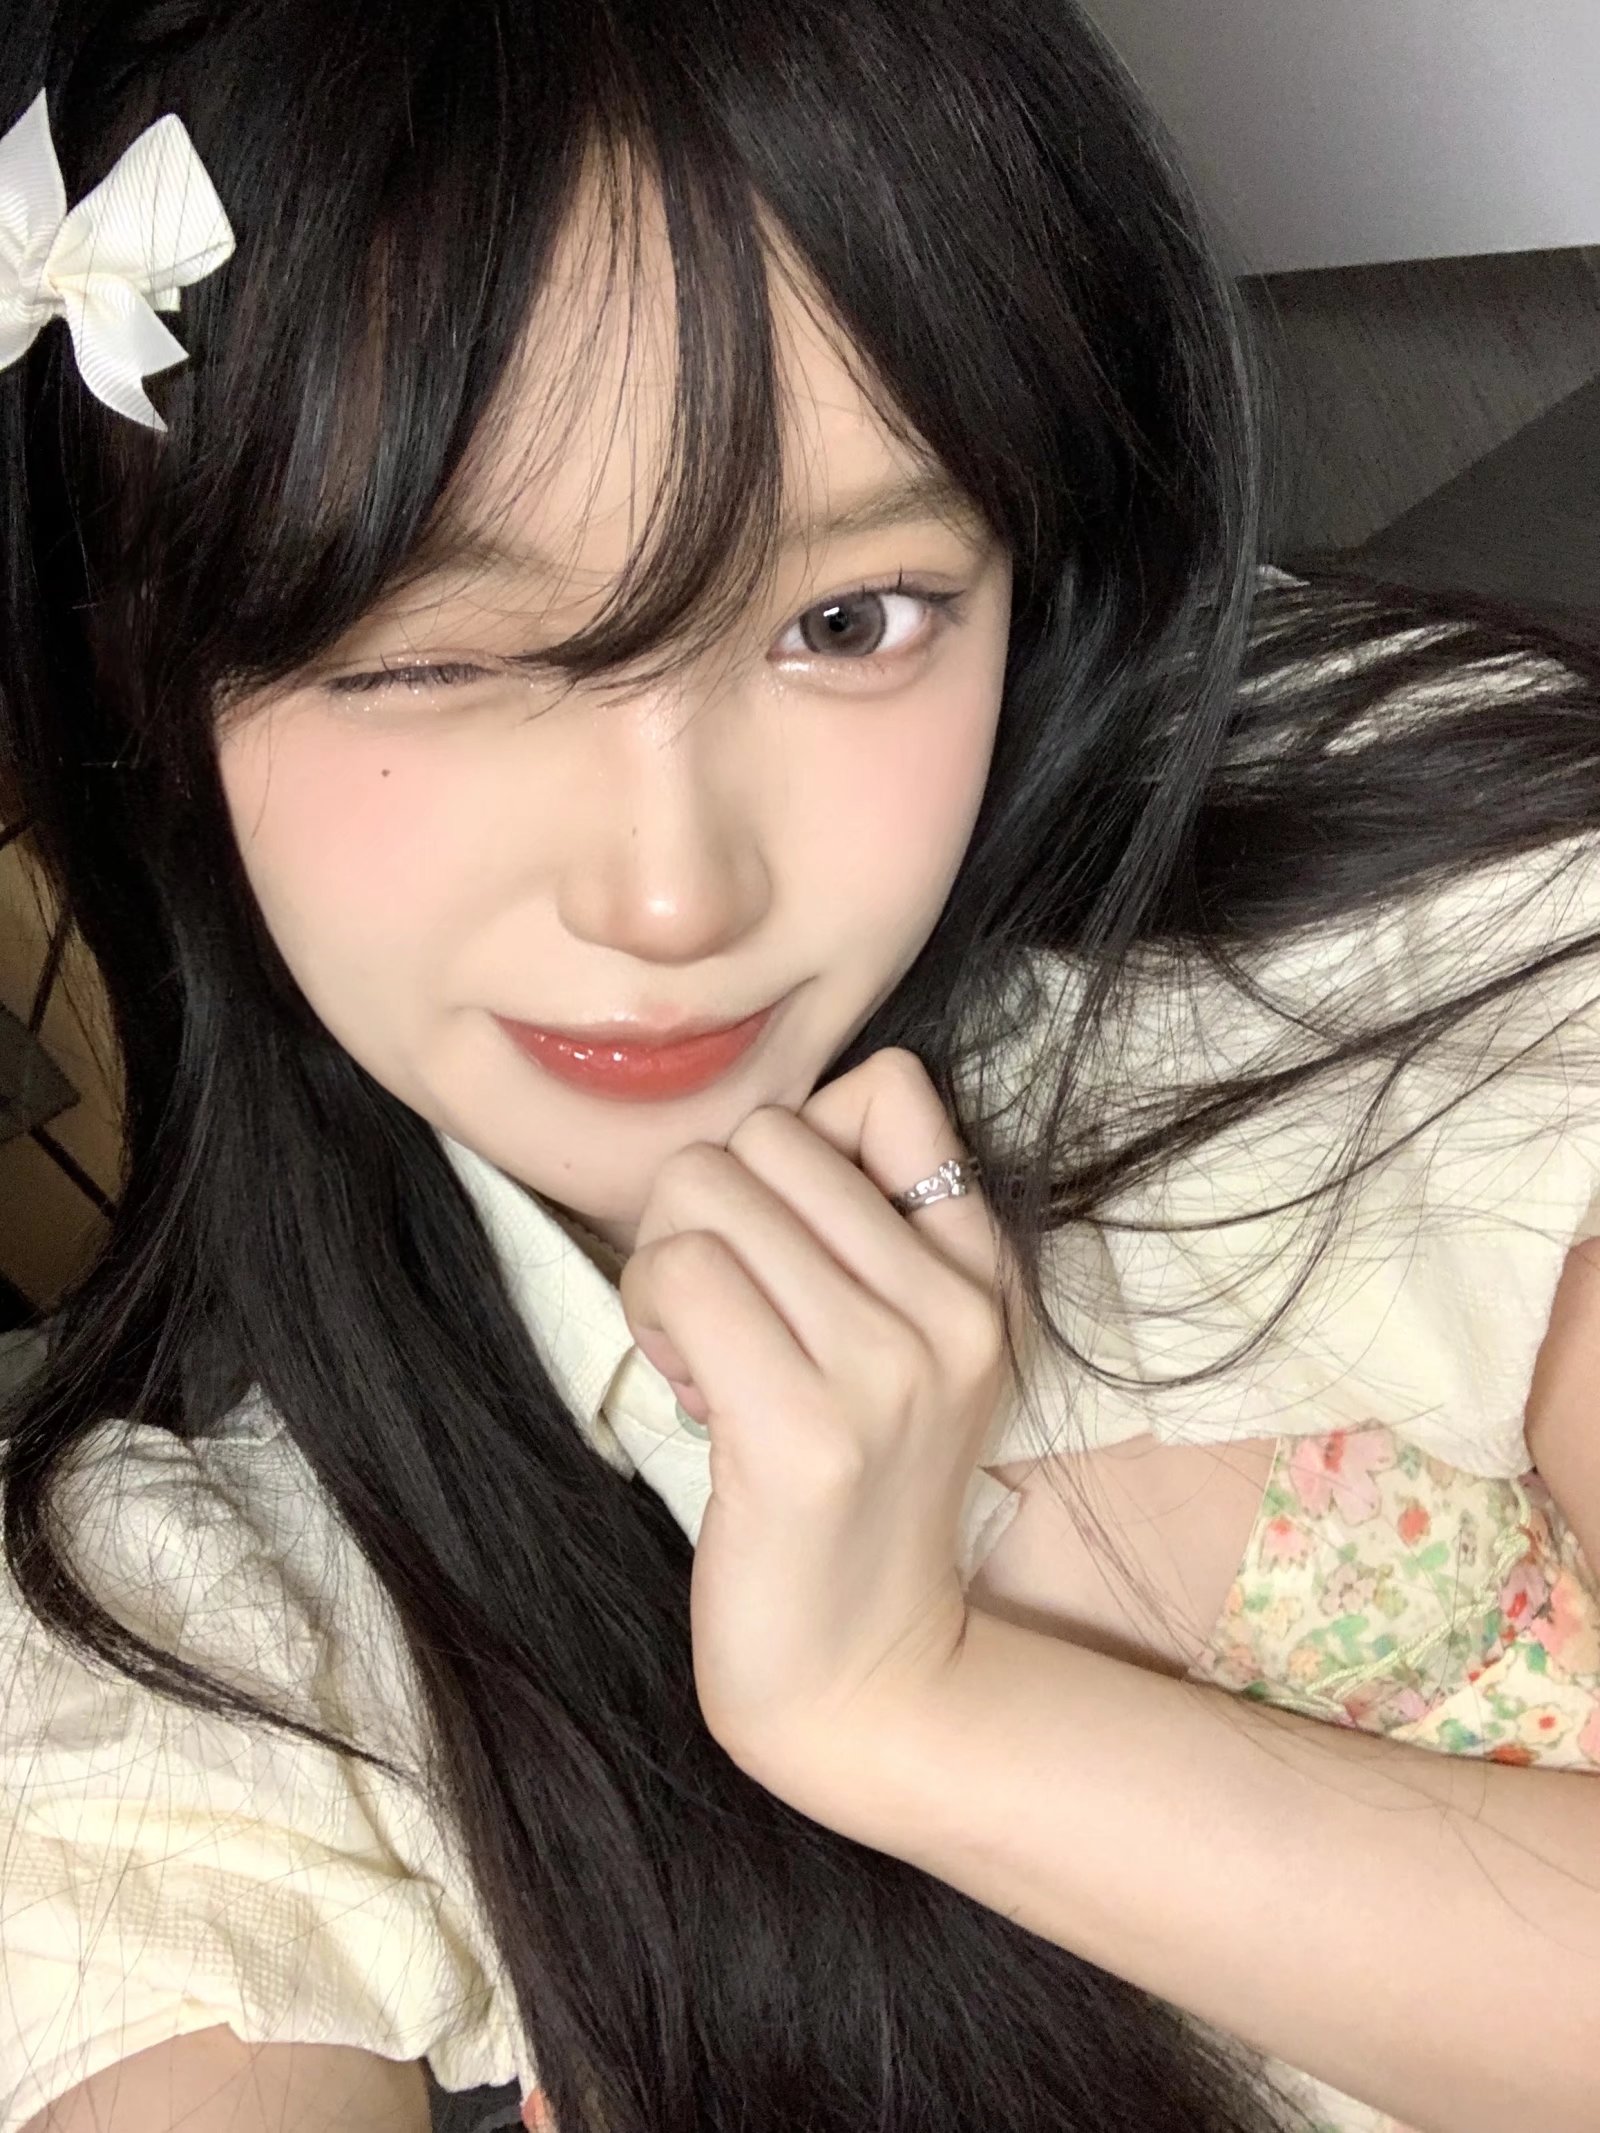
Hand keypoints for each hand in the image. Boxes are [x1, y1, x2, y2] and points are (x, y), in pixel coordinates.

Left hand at [618, 1048, 1012, 1824]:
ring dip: (668, 1267)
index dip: (798, 1147)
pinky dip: (655, 1318)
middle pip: (764, 1133)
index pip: (885, 1085)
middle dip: (708, 1211)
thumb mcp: (904, 1344)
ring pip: (704, 1191)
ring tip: (708, 1355)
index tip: (789, 1249)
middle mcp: (951, 1309)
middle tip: (729, 1318)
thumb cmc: (847, 1493)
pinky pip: (682, 1273)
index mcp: (981, 1271)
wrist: (865, 1675)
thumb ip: (864, 1224)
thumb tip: (776, 1125)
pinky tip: (692, 1389)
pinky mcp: (803, 1431)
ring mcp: (886, 1370)